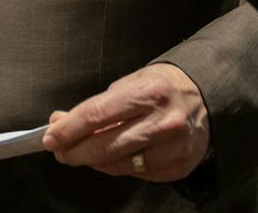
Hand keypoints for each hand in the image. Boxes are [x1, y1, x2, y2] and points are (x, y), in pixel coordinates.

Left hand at [42, 64, 209, 182]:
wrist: (206, 100)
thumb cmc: (163, 87)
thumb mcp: (132, 82)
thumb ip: (99, 104)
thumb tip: (61, 121)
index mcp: (149, 92)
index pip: (98, 114)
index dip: (69, 129)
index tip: (51, 136)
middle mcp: (162, 122)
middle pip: (105, 145)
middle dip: (75, 151)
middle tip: (59, 151)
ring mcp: (171, 148)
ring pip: (118, 165)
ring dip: (93, 161)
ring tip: (81, 153)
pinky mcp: (176, 167)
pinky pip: (135, 174)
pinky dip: (117, 166)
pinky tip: (112, 157)